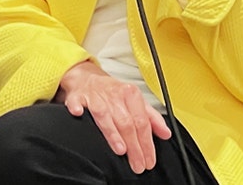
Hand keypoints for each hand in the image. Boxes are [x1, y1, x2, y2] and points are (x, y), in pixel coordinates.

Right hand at [56, 61, 171, 173]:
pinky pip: (76, 102)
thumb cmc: (112, 92)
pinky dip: (77, 108)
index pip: (142, 121)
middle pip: (126, 122)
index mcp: (131, 94)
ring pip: (105, 116)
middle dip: (134, 146)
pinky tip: (78, 113)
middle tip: (138, 164)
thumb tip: (166, 133)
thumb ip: (152, 118)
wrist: (87, 77)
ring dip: (112, 133)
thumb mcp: (135, 100)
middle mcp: (114, 95)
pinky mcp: (77, 96)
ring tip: (121, 150)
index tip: (149, 159)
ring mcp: (95, 96)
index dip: (147, 142)